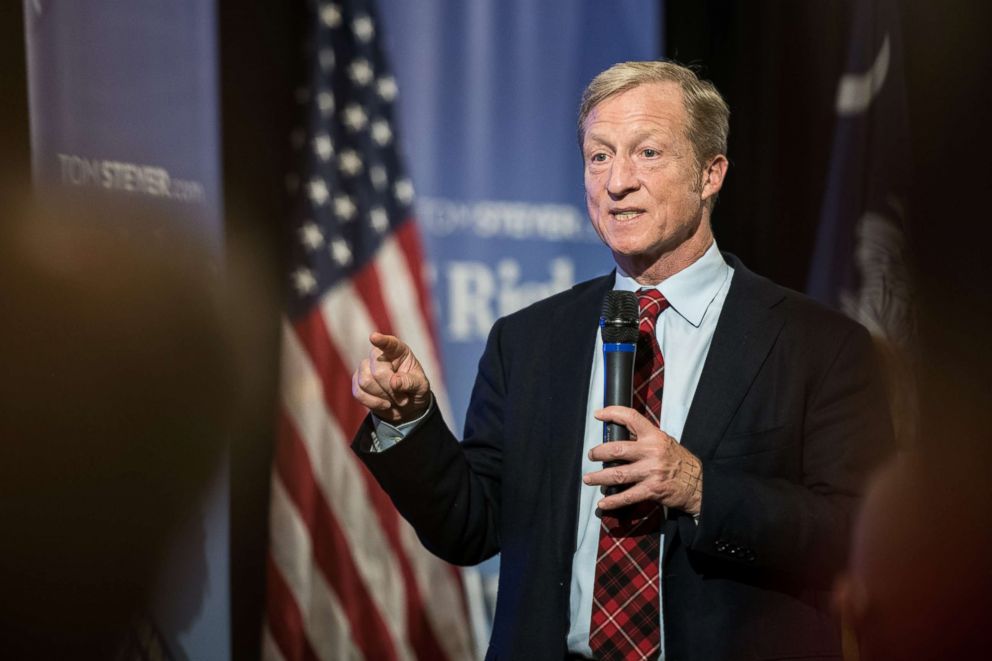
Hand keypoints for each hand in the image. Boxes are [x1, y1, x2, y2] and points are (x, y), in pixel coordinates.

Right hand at [351, 332, 431, 423]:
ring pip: (365, 382)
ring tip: (395, 400)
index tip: (374, 337)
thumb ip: (410, 382)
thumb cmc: (416, 390)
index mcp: (398, 351)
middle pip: (377, 371)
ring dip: (382, 397)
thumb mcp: (421, 386)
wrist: (407, 407)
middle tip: (404, 399)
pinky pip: (358, 393)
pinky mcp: (357, 382)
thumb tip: (394, 382)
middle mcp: (379, 355)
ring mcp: (366, 367)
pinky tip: (384, 404)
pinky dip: (373, 403)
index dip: (382, 341)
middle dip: (390, 390)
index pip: (390, 344)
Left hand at [584, 406, 702, 514]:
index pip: (631, 417)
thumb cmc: (679, 461)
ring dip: (599, 477)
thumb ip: (644, 438)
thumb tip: (619, 436)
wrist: (698, 483)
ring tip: (589, 478)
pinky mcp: (652, 490)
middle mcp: (652, 452)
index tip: (599, 415)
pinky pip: (628, 496)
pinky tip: (604, 502)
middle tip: (591, 455)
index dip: (612, 413)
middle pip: (617, 450)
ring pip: (617, 474)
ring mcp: (651, 472)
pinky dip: (613, 501)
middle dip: (598, 453)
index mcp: (654, 436)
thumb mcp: (664, 442)